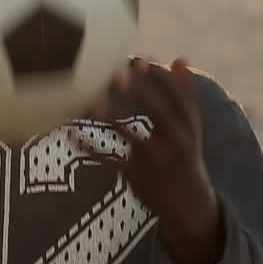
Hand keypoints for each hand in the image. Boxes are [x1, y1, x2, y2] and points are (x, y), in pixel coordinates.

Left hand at [79, 57, 223, 263]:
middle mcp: (176, 142)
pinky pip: (111, 160)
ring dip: (112, 119)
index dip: (158, 76)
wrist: (189, 206)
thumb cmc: (186, 155)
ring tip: (94, 101)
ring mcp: (156, 162)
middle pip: (159, 113)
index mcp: (189, 126)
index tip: (139, 58)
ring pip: (133, 137)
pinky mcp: (136, 177)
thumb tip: (180, 58)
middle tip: (116, 74)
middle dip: (140, 93)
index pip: (177, 97)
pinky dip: (90, 148)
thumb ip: (185, 93)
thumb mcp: (191, 127)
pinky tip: (70, 134)